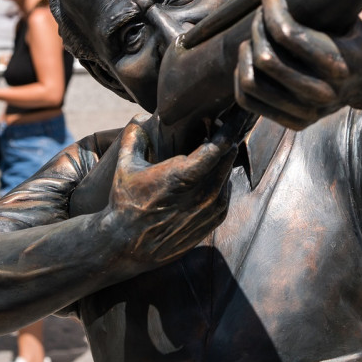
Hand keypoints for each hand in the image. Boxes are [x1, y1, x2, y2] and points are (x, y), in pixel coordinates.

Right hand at [107, 112, 246, 267]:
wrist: (126, 246)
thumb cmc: (125, 203)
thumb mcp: (125, 168)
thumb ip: (134, 138)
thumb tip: (140, 117)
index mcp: (183, 176)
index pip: (219, 146)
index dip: (231, 128)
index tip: (237, 114)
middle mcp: (202, 193)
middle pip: (229, 157)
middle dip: (226, 139)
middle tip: (218, 127)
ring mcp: (210, 209)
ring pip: (228, 174)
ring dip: (223, 160)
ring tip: (211, 150)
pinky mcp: (212, 222)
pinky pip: (225, 192)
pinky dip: (220, 180)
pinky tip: (208, 175)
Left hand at [234, 0, 361, 130]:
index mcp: (346, 60)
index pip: (290, 35)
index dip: (272, 10)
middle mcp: (329, 91)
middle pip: (267, 59)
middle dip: (258, 27)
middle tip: (262, 12)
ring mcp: (310, 110)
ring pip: (253, 82)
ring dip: (246, 51)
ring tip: (254, 33)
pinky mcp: (296, 121)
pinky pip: (249, 100)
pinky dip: (241, 75)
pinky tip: (250, 55)